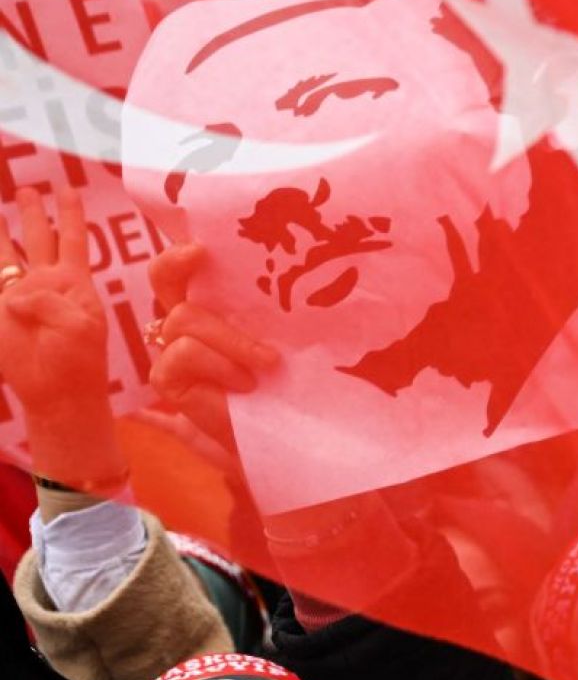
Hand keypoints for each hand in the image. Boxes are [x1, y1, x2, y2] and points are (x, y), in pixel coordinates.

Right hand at [0, 186, 123, 486]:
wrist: (57, 392)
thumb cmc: (78, 360)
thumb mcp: (78, 324)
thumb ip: (48, 300)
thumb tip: (14, 294)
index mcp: (74, 282)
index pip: (72, 238)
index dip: (69, 213)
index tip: (68, 189)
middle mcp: (45, 282)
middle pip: (38, 237)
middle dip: (33, 213)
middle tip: (28, 189)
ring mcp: (17, 295)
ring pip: (6, 254)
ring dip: (1, 232)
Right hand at [147, 242, 278, 454]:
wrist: (282, 437)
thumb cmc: (289, 386)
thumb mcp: (288, 339)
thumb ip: (277, 309)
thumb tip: (311, 269)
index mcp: (214, 306)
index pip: (188, 267)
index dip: (183, 250)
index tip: (202, 243)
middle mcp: (187, 323)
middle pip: (164, 278)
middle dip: (177, 262)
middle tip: (199, 254)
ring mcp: (172, 351)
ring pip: (184, 318)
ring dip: (231, 339)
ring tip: (267, 363)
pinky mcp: (166, 379)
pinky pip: (183, 352)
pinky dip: (219, 364)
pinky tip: (244, 385)